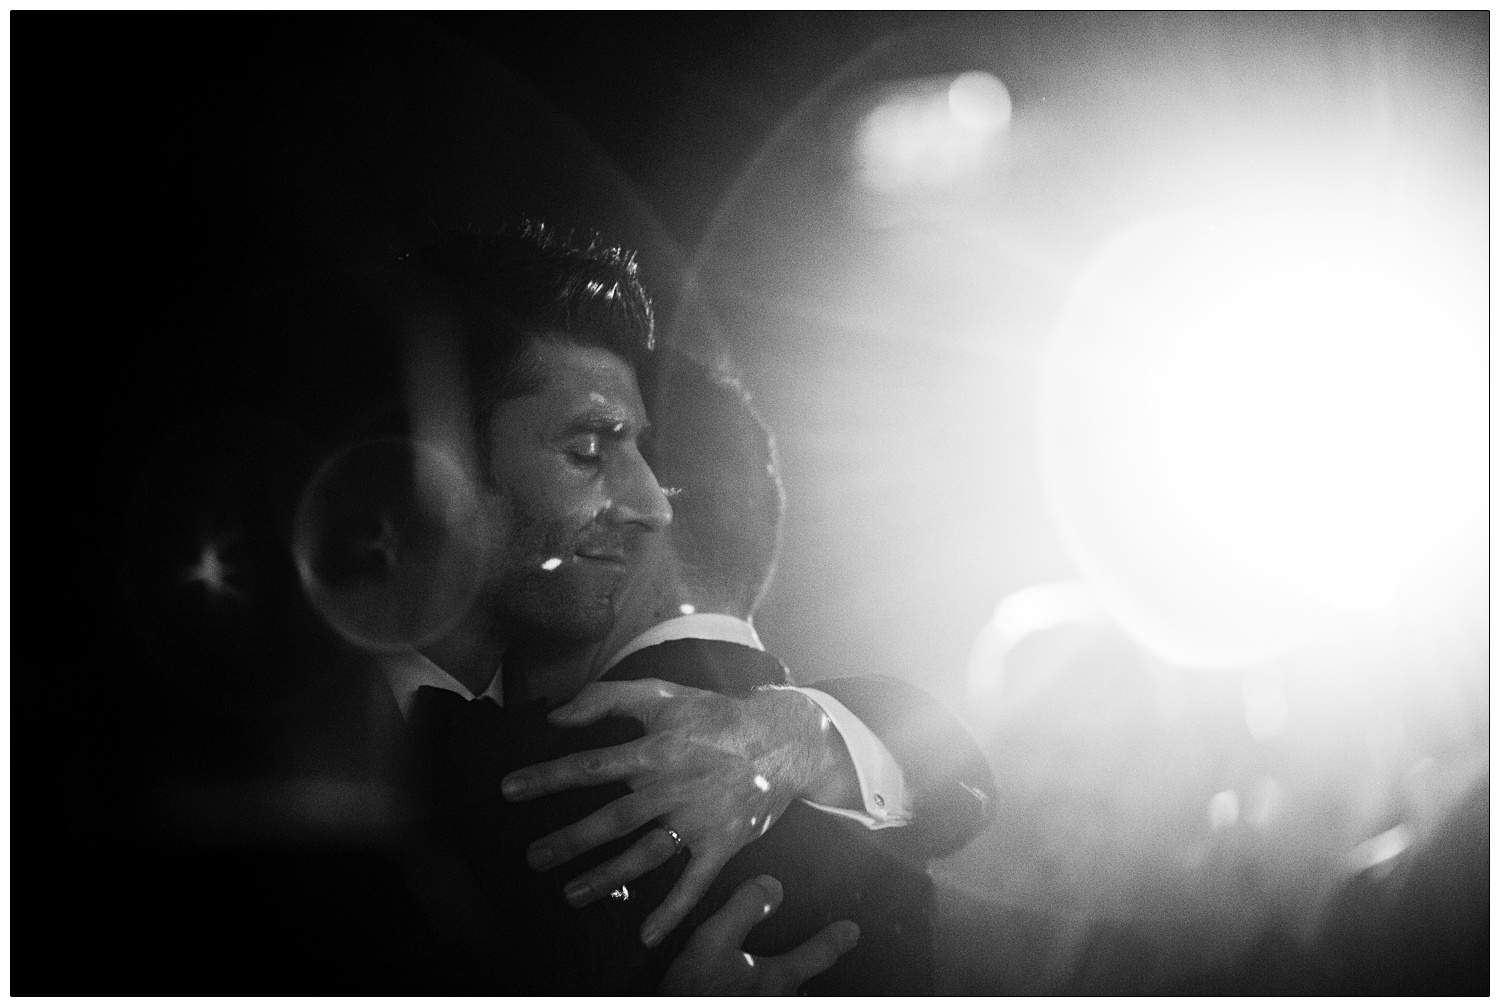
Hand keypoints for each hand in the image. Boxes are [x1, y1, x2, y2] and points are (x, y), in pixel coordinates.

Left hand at [501, 678, 858, 946]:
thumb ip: (606, 697)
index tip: (509, 790)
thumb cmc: (714, 715)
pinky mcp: (723, 842)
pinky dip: (673, 909)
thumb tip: (556, 715)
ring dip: (608, 877)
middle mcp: (673, 786)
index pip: (591, 766)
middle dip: (569, 841)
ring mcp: (699, 818)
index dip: (548, 777)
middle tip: (533, 858)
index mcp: (655, 749)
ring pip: (646, 853)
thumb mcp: (662, 694)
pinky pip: (695, 882)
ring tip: (570, 894)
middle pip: (613, 818)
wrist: (783, 737)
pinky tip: (647, 933)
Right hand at [658, 875, 858, 994]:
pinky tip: (750, 989)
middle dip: (807, 979)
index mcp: (776, 980)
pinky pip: (768, 1001)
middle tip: (816, 960)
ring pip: (786, 998)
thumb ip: (744, 909)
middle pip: (803, 990)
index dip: (835, 940)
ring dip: (786, 990)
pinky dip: (768, 993)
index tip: (852, 931)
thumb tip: (774, 887)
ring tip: (776, 982)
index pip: (817, 955)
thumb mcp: (712, 941)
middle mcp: (778, 1001)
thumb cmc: (692, 992)